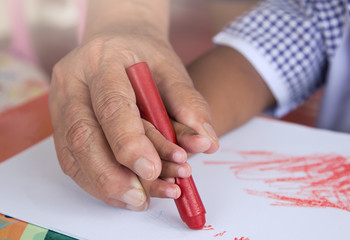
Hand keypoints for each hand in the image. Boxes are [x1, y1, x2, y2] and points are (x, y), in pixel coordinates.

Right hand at [49, 28, 218, 209]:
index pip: (112, 105)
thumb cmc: (145, 56)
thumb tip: (207, 143)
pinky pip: (71, 160)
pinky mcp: (60, 124)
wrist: (117, 42)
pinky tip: (123, 193)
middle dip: (112, 175)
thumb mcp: (172, 69)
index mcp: (103, 59)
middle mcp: (73, 81)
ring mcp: (61, 104)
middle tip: (142, 199)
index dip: (130, 143)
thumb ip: (189, 103)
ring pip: (73, 154)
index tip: (152, 171)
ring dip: (105, 186)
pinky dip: (97, 183)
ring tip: (140, 201)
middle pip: (83, 135)